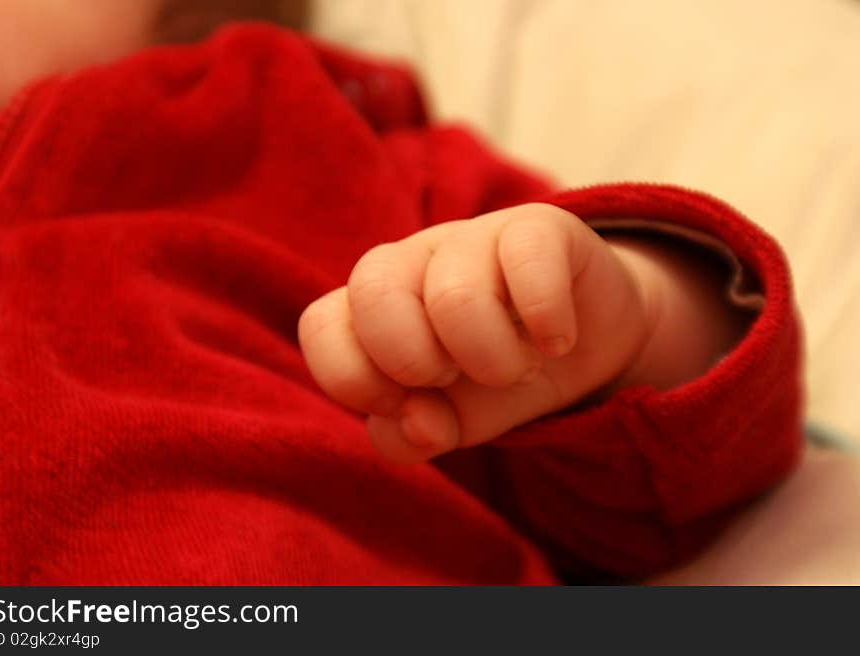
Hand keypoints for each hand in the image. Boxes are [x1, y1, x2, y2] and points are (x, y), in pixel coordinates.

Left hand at [299, 203, 663, 462]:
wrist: (582, 343)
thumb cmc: (495, 377)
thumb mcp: (448, 422)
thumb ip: (410, 436)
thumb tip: (419, 425)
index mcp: (375, 307)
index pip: (321, 325)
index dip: (354, 379)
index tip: (403, 405)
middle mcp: (413, 261)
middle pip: (371, 290)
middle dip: (413, 360)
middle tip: (454, 376)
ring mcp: (473, 237)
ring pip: (454, 294)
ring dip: (492, 358)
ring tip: (516, 368)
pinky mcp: (538, 226)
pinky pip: (527, 259)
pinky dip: (547, 320)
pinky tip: (557, 341)